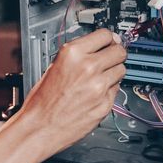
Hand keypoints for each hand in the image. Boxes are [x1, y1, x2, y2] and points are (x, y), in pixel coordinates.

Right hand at [17, 29, 127, 156]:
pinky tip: (96, 93)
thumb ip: (76, 55)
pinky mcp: (105, 104)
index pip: (105, 35)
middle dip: (116, 54)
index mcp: (73, 54)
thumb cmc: (42, 101)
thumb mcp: (53, 66)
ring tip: (101, 78)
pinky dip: (109, 90)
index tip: (111, 41)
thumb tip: (96, 47)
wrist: (40, 127)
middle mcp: (88, 67)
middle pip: (119, 51)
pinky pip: (116, 90)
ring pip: (122, 70)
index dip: (109, 38)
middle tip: (111, 58)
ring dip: (114, 72)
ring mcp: (99, 87)